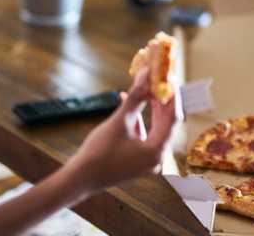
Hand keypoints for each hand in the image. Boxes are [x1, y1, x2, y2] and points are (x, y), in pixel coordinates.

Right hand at [69, 68, 181, 191]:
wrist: (80, 178)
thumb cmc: (98, 152)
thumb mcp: (119, 121)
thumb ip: (136, 97)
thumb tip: (145, 74)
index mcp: (156, 151)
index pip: (173, 118)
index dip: (172, 95)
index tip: (168, 77)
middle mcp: (157, 158)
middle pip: (166, 122)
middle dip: (161, 99)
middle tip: (159, 78)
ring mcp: (148, 160)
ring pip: (156, 127)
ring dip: (151, 107)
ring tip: (146, 86)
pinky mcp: (139, 159)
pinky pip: (145, 134)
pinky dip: (140, 118)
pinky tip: (130, 102)